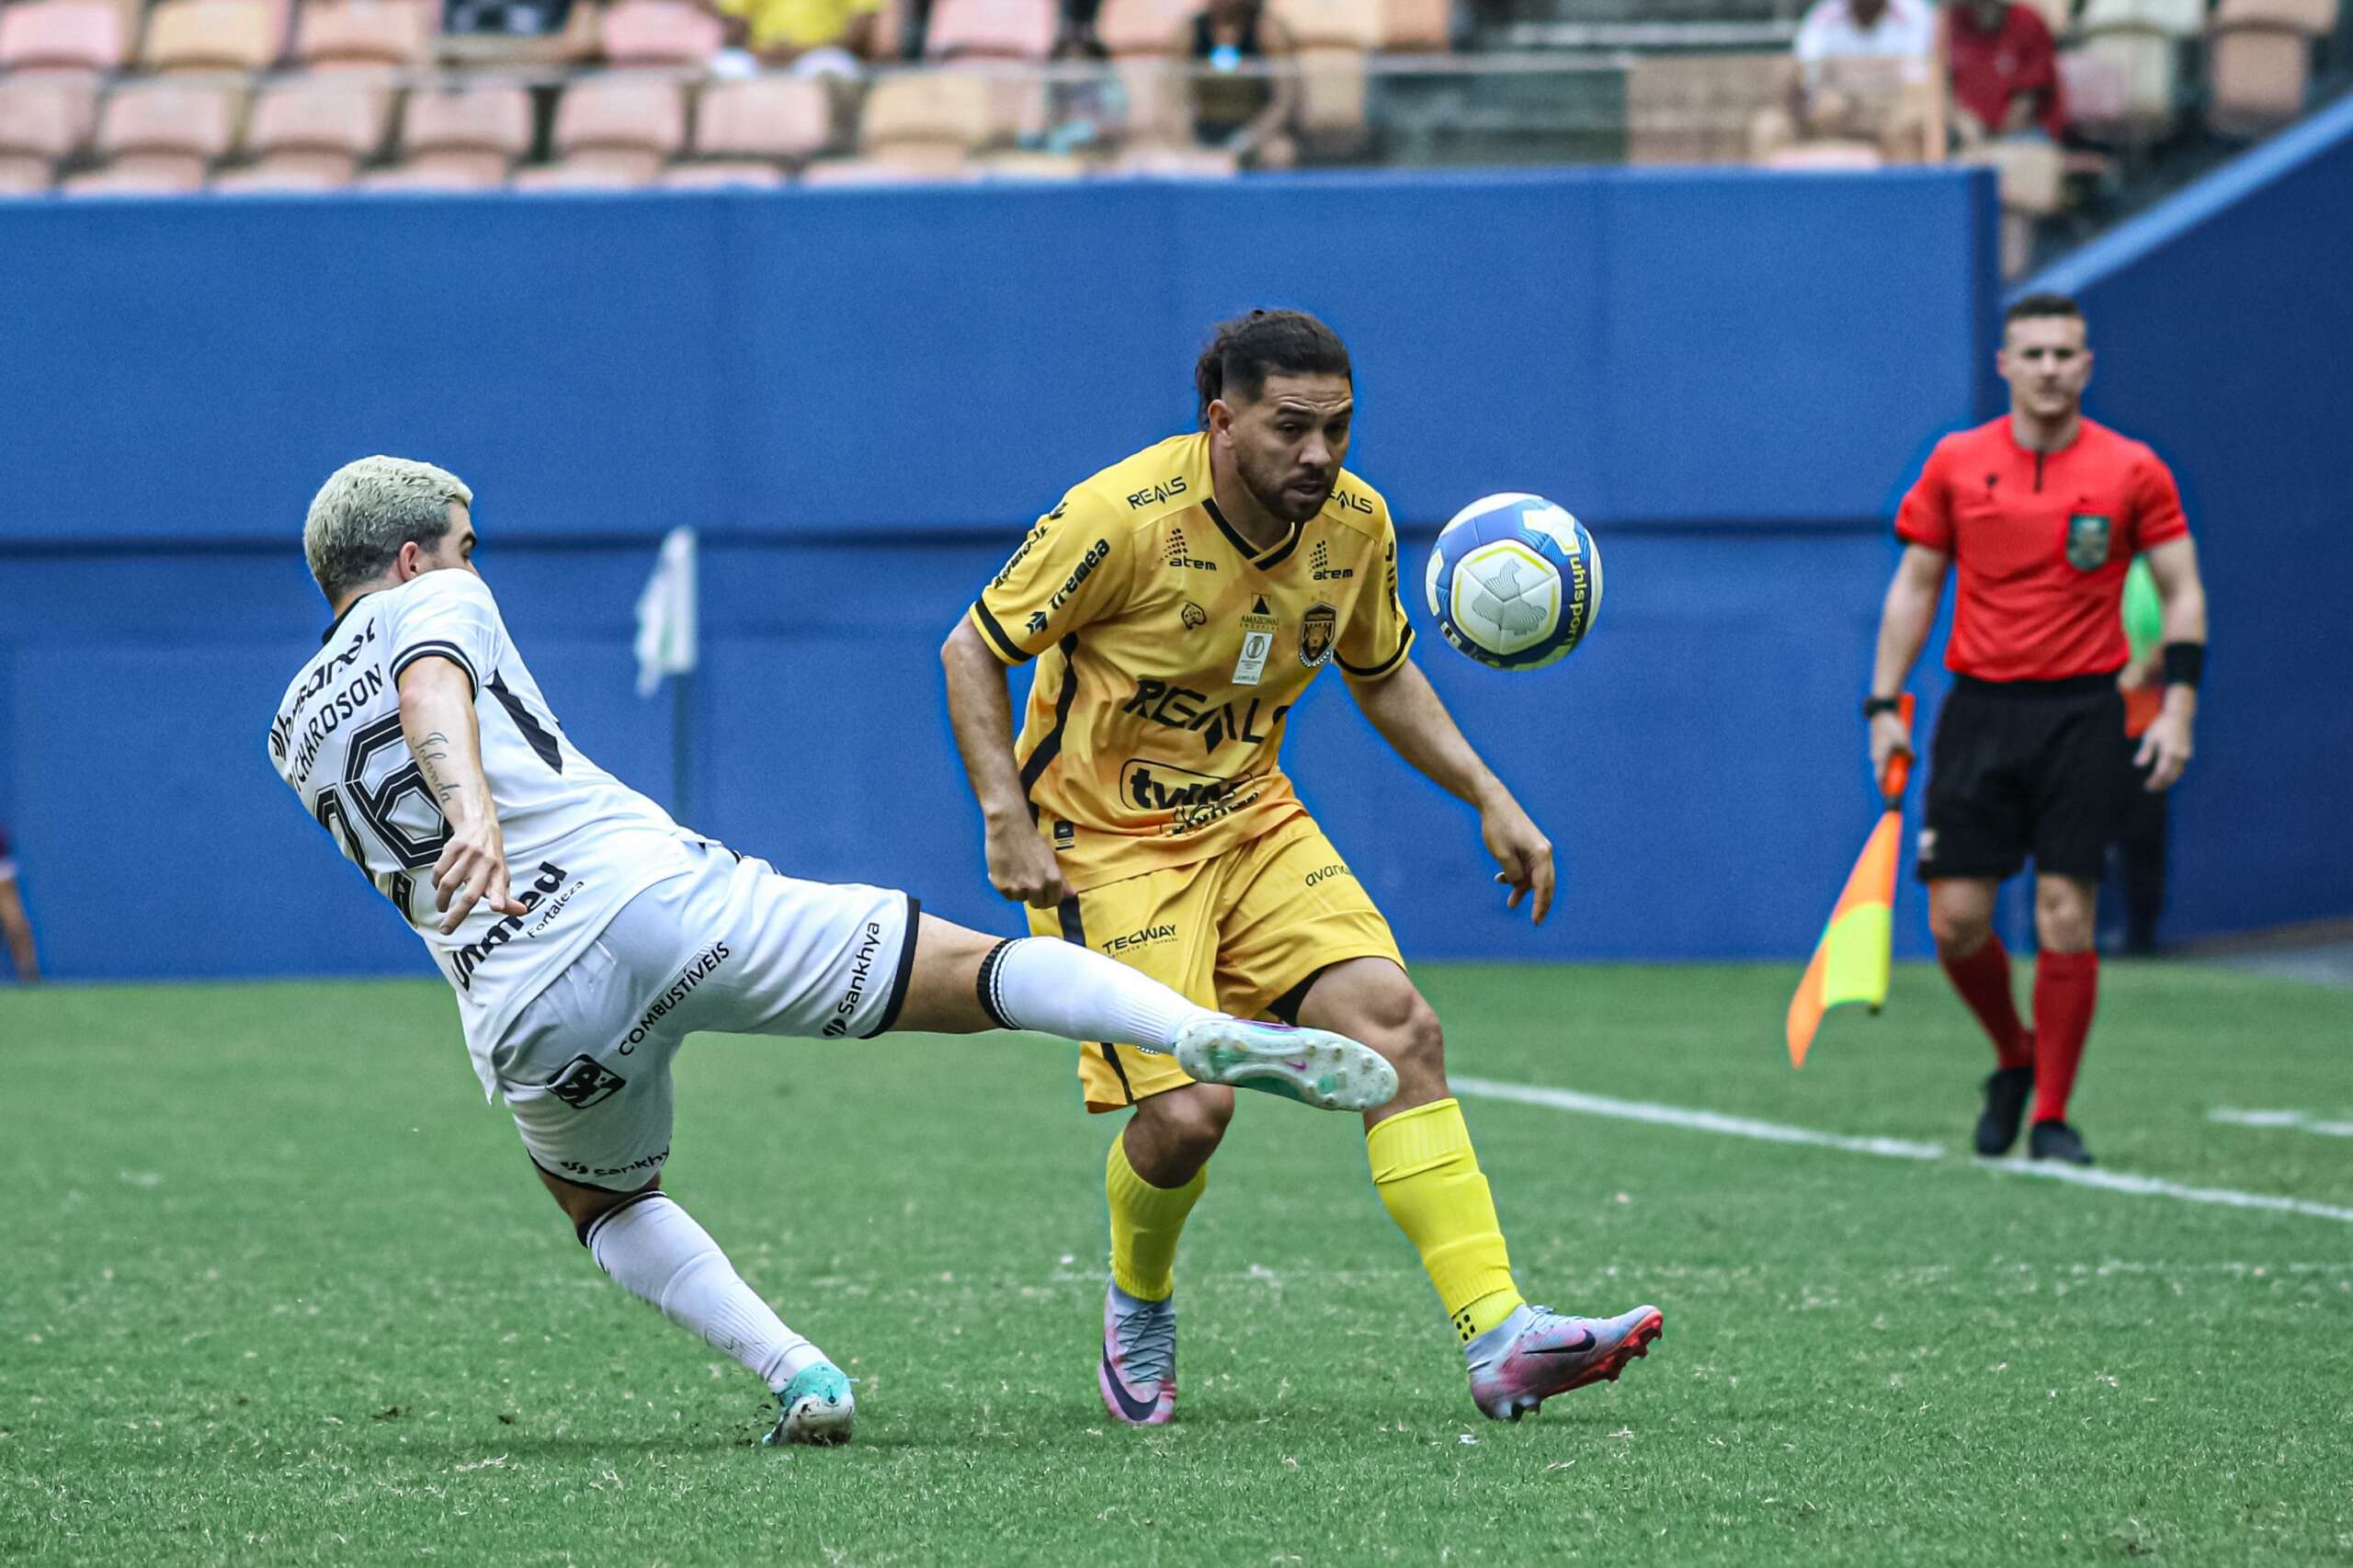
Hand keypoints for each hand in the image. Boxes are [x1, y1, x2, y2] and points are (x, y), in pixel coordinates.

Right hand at [432, 815, 527, 934]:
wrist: (481, 826)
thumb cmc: (493, 860)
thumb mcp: (502, 876)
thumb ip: (507, 898)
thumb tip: (523, 911)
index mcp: (499, 873)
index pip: (500, 888)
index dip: (499, 899)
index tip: (496, 907)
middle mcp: (485, 864)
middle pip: (469, 895)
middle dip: (456, 916)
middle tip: (445, 930)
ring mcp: (468, 855)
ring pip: (448, 884)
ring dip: (441, 900)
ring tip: (442, 907)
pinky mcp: (452, 848)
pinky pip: (438, 871)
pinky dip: (435, 883)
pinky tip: (438, 887)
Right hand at [984, 815, 1069, 908]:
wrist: (1008, 826)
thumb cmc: (1031, 838)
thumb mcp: (1050, 858)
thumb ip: (1060, 879)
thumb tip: (1071, 895)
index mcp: (1052, 880)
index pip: (1054, 901)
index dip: (1050, 897)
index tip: (1045, 892)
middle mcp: (1036, 887)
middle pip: (1038, 904)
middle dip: (1035, 896)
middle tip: (1029, 881)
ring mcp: (1018, 888)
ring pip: (1021, 899)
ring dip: (1019, 890)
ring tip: (1016, 873)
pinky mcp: (1001, 886)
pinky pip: (1006, 895)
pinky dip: (1006, 887)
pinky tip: (1007, 872)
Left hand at [1480, 794, 1554, 924]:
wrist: (1494, 802)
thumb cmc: (1498, 827)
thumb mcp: (1502, 855)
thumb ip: (1513, 874)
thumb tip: (1519, 884)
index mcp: (1541, 854)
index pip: (1544, 887)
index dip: (1540, 906)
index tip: (1536, 921)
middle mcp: (1544, 852)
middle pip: (1546, 884)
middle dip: (1540, 903)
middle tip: (1535, 921)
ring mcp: (1538, 848)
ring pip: (1535, 876)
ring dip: (1523, 889)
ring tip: (1511, 904)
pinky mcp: (1529, 846)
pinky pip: (1527, 867)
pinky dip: (1517, 876)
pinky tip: (1501, 880)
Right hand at [1868, 710, 1912, 788]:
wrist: (1882, 713)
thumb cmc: (1892, 727)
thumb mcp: (1904, 740)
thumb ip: (1908, 753)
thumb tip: (1912, 760)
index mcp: (1880, 758)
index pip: (1881, 779)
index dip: (1885, 789)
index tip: (1889, 797)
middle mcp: (1876, 757)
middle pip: (1882, 775)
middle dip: (1890, 781)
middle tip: (1897, 788)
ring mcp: (1876, 752)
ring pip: (1884, 766)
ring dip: (1892, 769)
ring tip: (1901, 769)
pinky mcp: (1878, 746)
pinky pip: (1884, 758)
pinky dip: (1891, 761)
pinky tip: (1899, 756)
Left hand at [2135, 707, 2192, 790]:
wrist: (2180, 716)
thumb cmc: (2162, 725)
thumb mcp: (2151, 736)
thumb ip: (2145, 751)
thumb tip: (2138, 765)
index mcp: (2170, 751)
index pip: (2161, 772)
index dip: (2155, 781)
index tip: (2147, 787)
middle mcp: (2180, 755)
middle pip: (2171, 776)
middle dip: (2161, 784)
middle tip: (2150, 789)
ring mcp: (2186, 754)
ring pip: (2177, 773)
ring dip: (2168, 781)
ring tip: (2157, 786)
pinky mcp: (2188, 753)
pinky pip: (2181, 768)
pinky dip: (2173, 775)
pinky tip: (2166, 777)